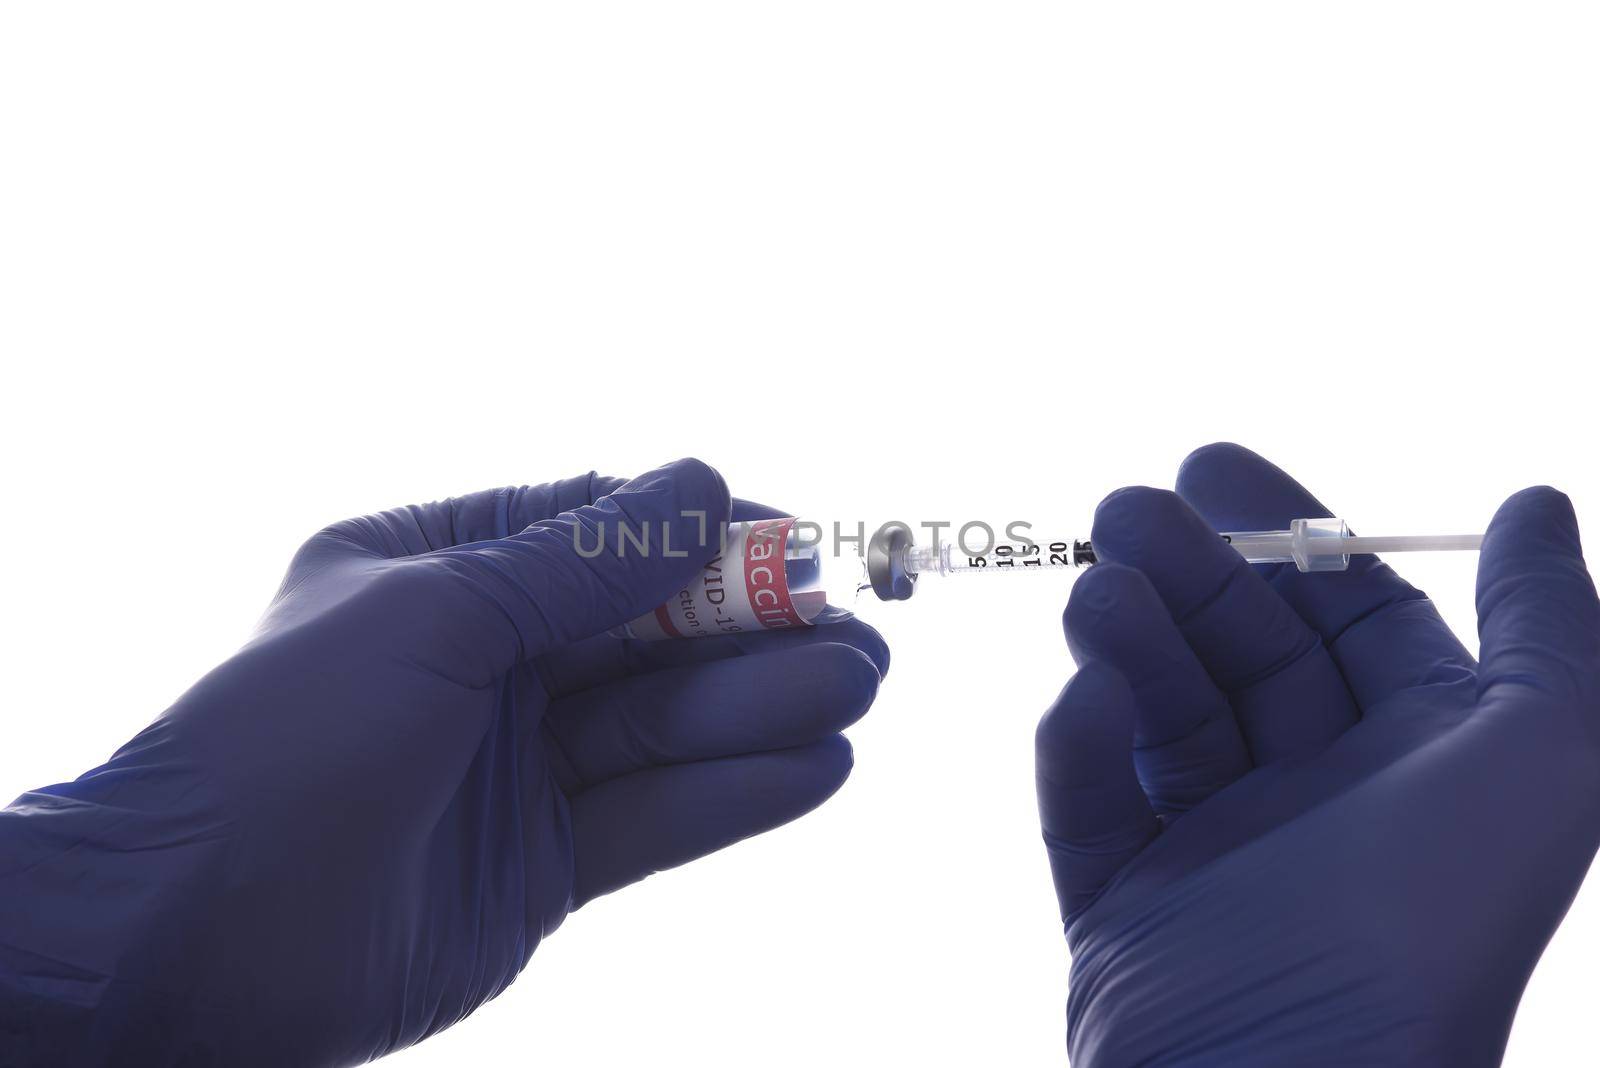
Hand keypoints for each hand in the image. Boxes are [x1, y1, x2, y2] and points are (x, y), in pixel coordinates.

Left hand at [0, 459, 887, 1066]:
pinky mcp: (544, 865)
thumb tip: (706, 483)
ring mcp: (518, 766)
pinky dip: (736, 793)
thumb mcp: (434, 615)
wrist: (188, 942)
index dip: (702, 530)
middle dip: (753, 626)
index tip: (799, 534)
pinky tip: (816, 768)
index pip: (596, 528)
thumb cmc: (281, 743)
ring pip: (665, 725)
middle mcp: (484, 661)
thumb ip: (582, 560)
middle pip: (648, 632)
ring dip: (765, 705)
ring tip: (858, 686)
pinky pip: (656, 816)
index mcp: (436, 570)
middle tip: (859, 626)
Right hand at [1036, 444, 1599, 1066]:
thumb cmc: (1429, 928)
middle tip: (1122, 511)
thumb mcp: (1548, 759)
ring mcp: (1217, 855)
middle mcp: (1324, 802)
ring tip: (1095, 598)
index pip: (1353, 617)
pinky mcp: (1126, 906)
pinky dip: (1079, 753)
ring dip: (1127, 646)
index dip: (1294, 533)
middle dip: (1189, 572)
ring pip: (1160, 715)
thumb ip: (1550, 623)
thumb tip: (1536, 500)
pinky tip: (1083, 709)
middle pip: (1243, 651)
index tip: (1211, 465)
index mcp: (1422, 764)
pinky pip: (1091, 807)